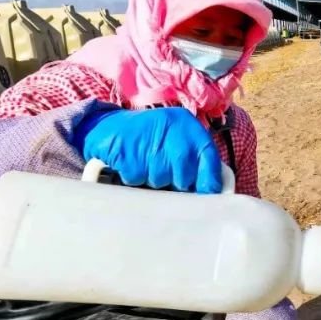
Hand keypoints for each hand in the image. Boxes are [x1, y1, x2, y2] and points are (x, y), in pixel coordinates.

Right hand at [72, 107, 222, 192]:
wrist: (109, 125)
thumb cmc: (151, 137)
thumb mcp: (178, 139)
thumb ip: (196, 160)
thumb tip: (211, 190)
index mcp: (189, 126)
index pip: (208, 159)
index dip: (208, 181)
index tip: (206, 194)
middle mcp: (172, 130)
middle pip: (184, 175)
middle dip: (175, 181)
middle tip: (164, 171)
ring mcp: (148, 140)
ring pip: (160, 179)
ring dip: (153, 179)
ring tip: (146, 163)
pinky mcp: (126, 152)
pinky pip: (137, 179)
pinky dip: (134, 177)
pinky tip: (132, 162)